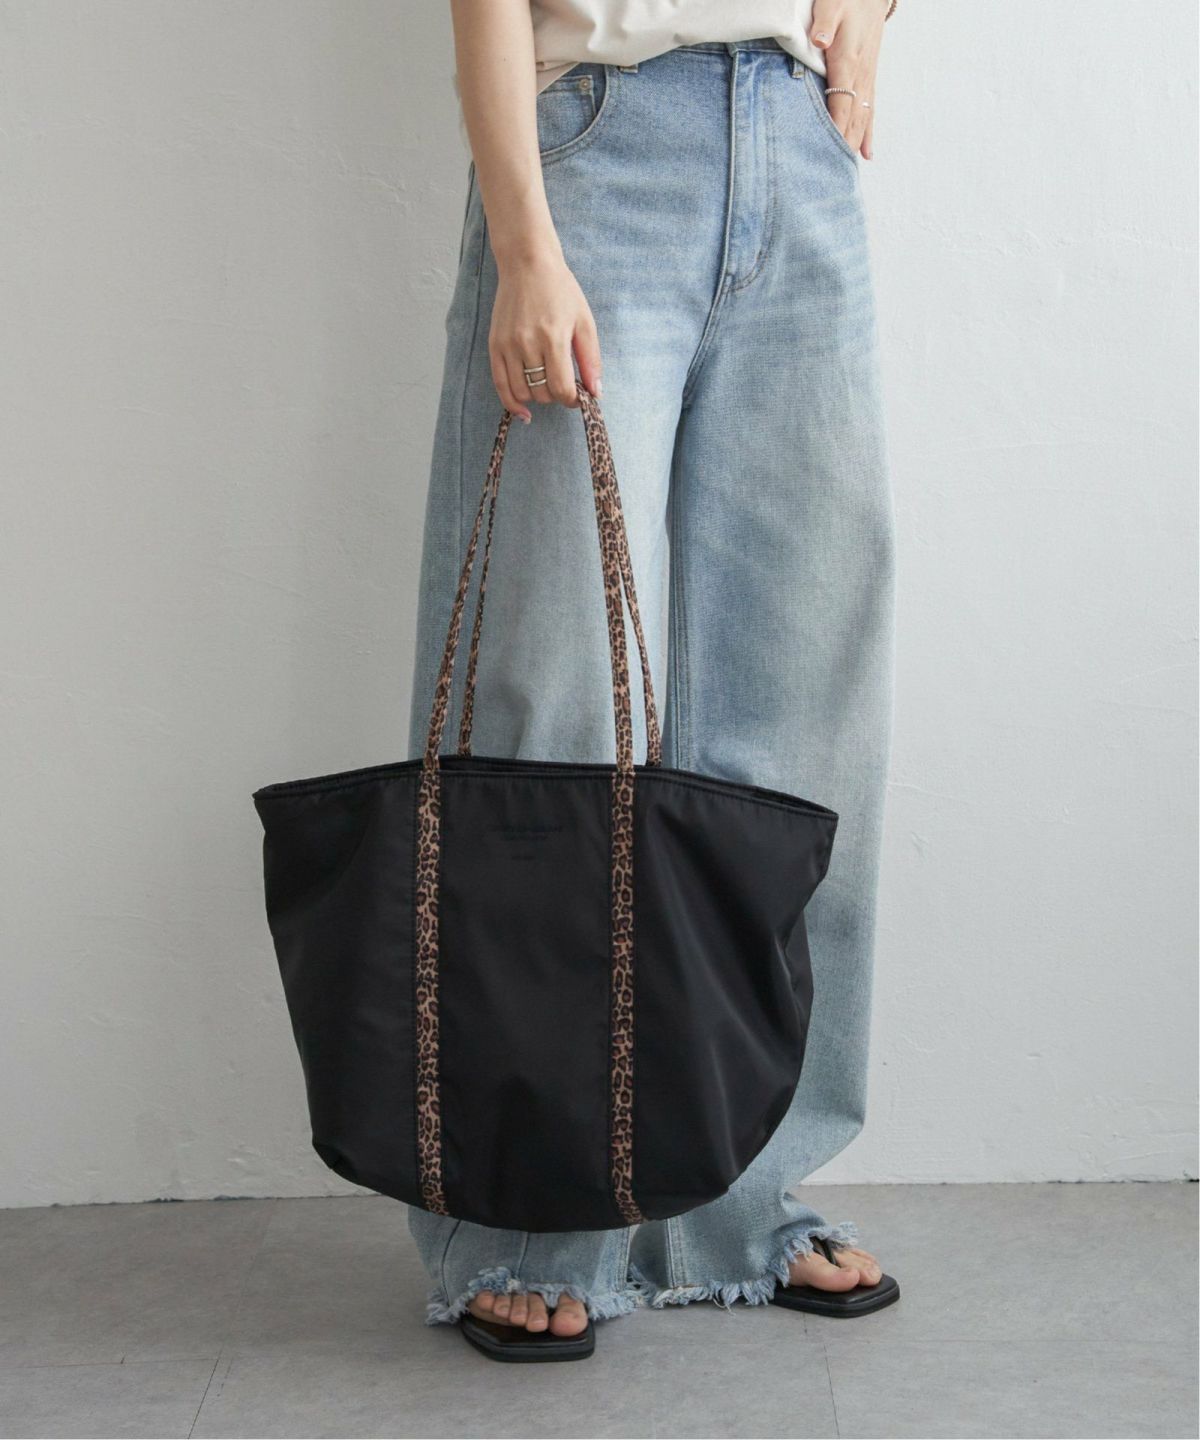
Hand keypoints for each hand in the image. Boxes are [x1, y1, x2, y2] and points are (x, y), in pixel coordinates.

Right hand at [488, 244, 601, 421]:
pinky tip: (523, 412)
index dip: (572, 399)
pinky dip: (511, 403)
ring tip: (546, 388)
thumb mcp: (584, 321)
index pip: (561, 387)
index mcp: (553, 338)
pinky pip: (500, 385)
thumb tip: (595, 393)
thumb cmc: (560, 291)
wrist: (527, 264)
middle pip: (541, 393)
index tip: (577, 396)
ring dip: (537, 398)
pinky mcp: (494, 345)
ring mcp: (507, 345)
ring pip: (521, 393)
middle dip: (556, 396)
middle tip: (563, 385)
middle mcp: (527, 344)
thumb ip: (590, 359)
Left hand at [810, 0, 889, 159]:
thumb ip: (824, 23)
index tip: (828, 150)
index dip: (834, 127)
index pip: (840, 101)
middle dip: (844, 144)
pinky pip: (869, 111)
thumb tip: (819, 42)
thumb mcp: (831, 5)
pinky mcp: (869, 78)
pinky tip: (866, 154)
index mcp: (847, 61)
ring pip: (862, 118)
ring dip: (855, 144)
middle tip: (834, 173)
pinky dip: (867, 134)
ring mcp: (867, 79)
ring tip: (847, 170)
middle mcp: (860, 75)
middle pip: (852, 118)